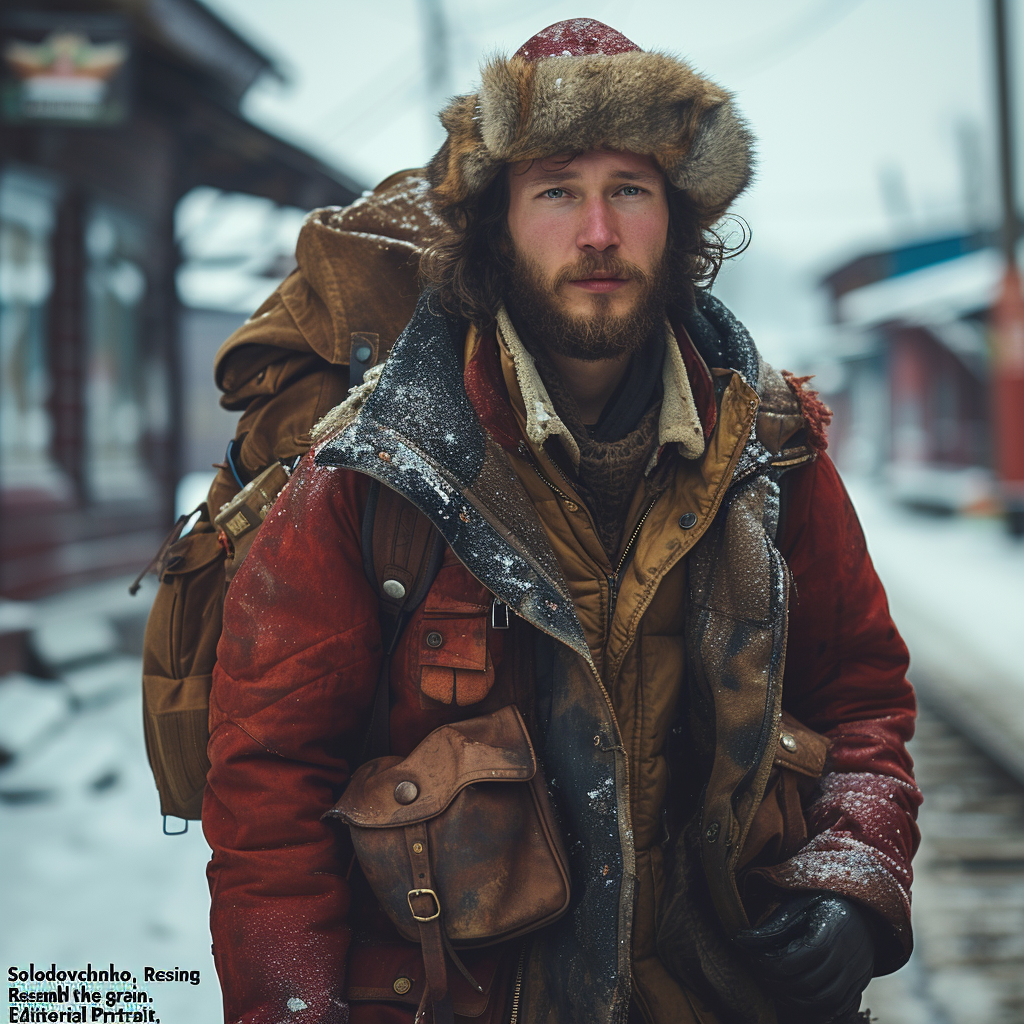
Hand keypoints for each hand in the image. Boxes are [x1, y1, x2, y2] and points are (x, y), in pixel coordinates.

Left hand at [734, 894, 874, 1022]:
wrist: (860, 911)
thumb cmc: (820, 905)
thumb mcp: (796, 907)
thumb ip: (772, 928)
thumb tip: (739, 940)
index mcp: (831, 930)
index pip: (795, 959)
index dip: (769, 964)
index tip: (753, 959)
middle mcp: (849, 955)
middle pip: (808, 983)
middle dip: (777, 983)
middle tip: (760, 974)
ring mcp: (858, 974)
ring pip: (824, 1001)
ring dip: (794, 999)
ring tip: (775, 986)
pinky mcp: (860, 986)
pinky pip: (838, 1008)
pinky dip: (816, 1008)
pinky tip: (796, 996)